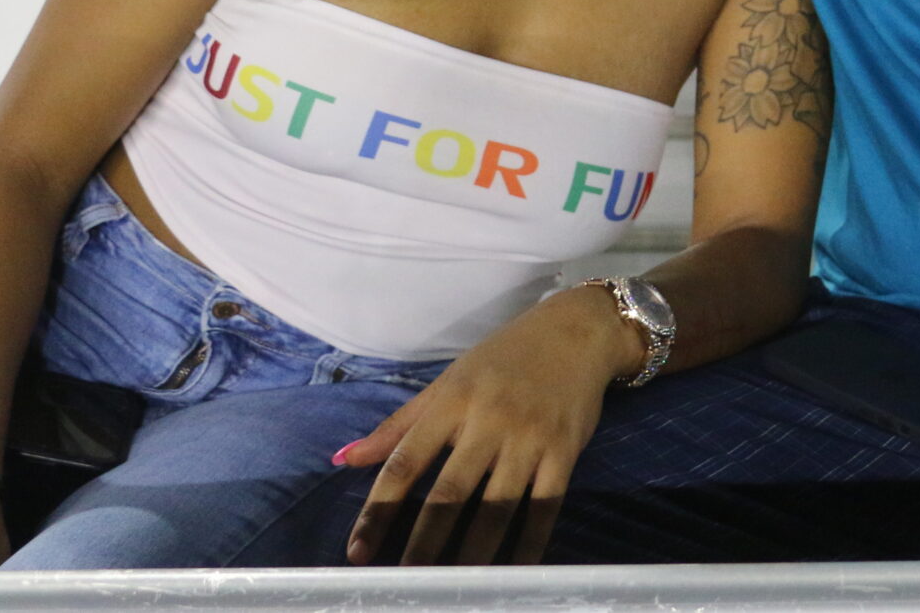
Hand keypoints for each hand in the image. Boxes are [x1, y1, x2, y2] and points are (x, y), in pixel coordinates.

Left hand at [338, 286, 641, 565]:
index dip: (378, 510)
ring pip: (496, 507)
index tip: (358, 552)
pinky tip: (513, 574)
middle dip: (424, 543)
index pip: (405, 462)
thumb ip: (398, 425)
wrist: (576, 332)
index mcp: (451, 401)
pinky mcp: (564, 452)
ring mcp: (529, 438)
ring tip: (455, 590)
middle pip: (449, 493)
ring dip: (473, 554)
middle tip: (406, 584)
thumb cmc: (503, 357)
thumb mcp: (447, 381)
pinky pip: (544, 507)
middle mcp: (488, 421)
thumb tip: (342, 459)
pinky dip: (529, 545)